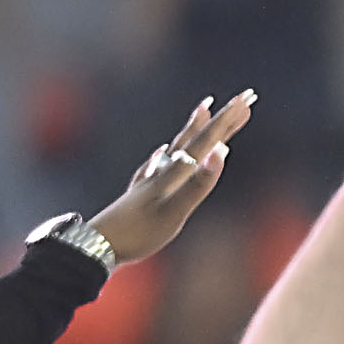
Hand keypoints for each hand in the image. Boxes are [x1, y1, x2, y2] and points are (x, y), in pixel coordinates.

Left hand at [84, 91, 256, 264]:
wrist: (95, 245)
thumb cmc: (138, 233)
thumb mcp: (174, 212)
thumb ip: (198, 183)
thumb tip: (221, 151)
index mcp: (174, 174)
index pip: (207, 141)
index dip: (228, 121)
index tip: (247, 98)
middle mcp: (163, 170)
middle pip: (195, 139)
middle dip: (220, 119)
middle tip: (240, 99)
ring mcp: (150, 180)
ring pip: (177, 147)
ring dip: (194, 128)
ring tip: (203, 109)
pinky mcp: (140, 193)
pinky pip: (157, 165)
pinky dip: (165, 155)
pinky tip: (161, 153)